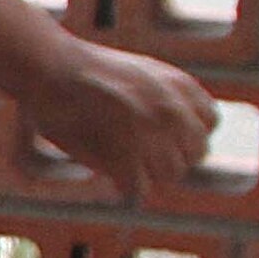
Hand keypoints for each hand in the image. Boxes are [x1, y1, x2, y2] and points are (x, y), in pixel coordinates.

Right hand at [14, 36, 219, 195]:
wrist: (49, 67)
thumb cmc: (84, 69)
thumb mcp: (139, 70)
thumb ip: (164, 96)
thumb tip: (173, 129)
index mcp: (180, 86)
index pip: (209, 124)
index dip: (187, 134)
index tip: (165, 138)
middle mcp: (173, 112)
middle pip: (194, 154)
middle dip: (170, 157)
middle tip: (140, 157)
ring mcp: (151, 136)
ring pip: (170, 175)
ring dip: (147, 174)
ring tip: (123, 167)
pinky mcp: (124, 158)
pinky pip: (139, 190)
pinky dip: (124, 188)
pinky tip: (110, 178)